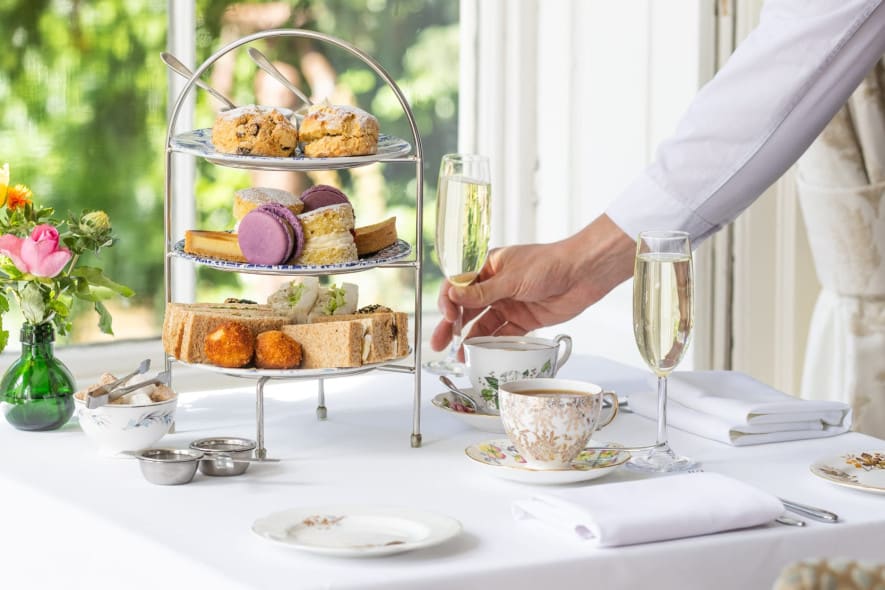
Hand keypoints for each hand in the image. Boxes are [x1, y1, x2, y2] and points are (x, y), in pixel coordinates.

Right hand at [430, 214, 634, 351]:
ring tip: (460, 357)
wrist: (583, 274)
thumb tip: (453, 296)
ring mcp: (509, 304)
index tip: (449, 317)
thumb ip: (482, 292)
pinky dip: (492, 346)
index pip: (459, 286)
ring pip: (483, 326)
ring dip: (470, 340)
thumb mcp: (512, 278)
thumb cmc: (549, 264)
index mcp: (489, 267)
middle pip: (467, 309)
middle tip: (438, 344)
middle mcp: (495, 286)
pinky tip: (483, 356)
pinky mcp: (524, 321)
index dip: (449, 302)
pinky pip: (503, 336)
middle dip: (451, 326)